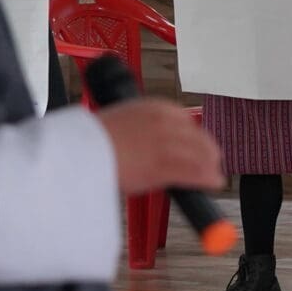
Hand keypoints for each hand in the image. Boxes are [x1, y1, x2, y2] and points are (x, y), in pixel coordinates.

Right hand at [96, 98, 223, 197]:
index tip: (197, 147)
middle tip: (210, 162)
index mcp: (155, 107)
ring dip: (209, 166)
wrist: (78, 150)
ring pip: (200, 155)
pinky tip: (213, 182)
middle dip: (206, 152)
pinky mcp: (163, 165)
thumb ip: (142, 127)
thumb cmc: (89, 140)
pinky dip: (207, 178)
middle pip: (198, 138)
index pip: (188, 122)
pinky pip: (195, 172)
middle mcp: (166, 122)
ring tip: (214, 175)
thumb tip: (149, 143)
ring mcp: (166, 143)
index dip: (194, 138)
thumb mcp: (122, 120)